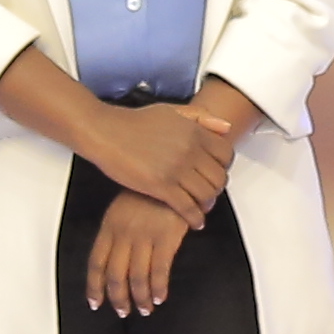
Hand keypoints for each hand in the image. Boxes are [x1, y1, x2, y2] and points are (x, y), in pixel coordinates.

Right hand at [74, 97, 227, 219]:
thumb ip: (201, 117)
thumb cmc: (134, 122)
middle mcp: (190, 150)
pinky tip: (194, 222)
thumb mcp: (171, 111)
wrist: (106, 132)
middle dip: (216, 188)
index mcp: (194, 131)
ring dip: (207, 204)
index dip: (224, 166)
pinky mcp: (162, 186)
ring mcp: (177, 169)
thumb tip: (226, 127)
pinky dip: (195, 218)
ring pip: (206, 195)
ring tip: (201, 207)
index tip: (216, 172)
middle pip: (219, 177)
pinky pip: (188, 208)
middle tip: (208, 192)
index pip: (226, 154)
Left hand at [83, 188, 189, 313]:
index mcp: (110, 227)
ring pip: (137, 277)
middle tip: (123, 311)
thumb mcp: (124, 208)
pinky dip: (158, 288)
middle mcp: (124, 234)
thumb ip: (117, 232)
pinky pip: (159, 271)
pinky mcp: (166, 238)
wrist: (175, 175)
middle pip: (115, 275)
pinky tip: (160, 296)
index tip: (95, 302)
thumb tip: (115, 259)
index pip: (96, 263)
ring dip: (140, 298)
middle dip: (118, 298)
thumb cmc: (151, 192)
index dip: (94, 286)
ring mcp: (144, 236)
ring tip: (145, 309)